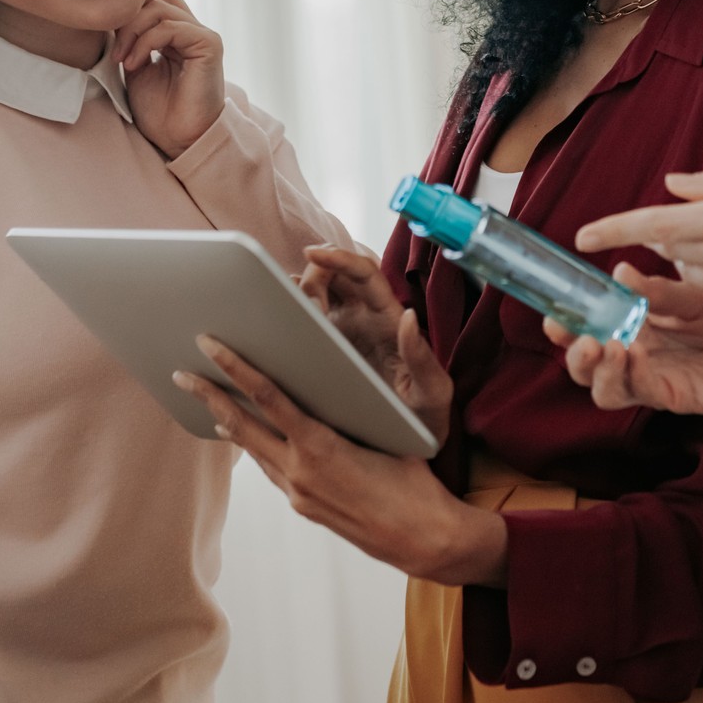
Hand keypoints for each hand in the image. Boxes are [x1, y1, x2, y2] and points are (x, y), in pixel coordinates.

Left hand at [116, 0, 224, 157]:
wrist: (178, 139)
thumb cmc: (158, 110)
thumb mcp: (135, 65)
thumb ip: (129, 38)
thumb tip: (112, 14)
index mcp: (176, 31)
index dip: (128, 8)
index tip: (110, 39)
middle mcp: (191, 28)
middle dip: (128, 15)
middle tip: (116, 48)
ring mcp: (202, 35)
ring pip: (158, 7)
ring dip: (131, 32)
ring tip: (123, 61)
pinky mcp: (208, 45)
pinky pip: (170, 26)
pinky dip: (146, 41)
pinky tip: (135, 64)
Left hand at [173, 338, 506, 586]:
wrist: (423, 539)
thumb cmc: (415, 481)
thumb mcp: (389, 432)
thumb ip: (357, 402)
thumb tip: (339, 367)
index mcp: (321, 446)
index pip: (268, 397)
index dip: (235, 368)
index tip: (210, 346)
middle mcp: (300, 471)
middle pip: (243, 425)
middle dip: (209, 396)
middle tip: (181, 372)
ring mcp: (298, 493)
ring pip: (253, 448)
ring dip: (226, 421)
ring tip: (203, 397)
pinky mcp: (303, 506)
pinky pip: (270, 468)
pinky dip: (253, 445)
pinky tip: (242, 433)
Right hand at [298, 246, 450, 443]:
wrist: (407, 449)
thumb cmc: (423, 420)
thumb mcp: (432, 394)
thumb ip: (423, 359)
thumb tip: (409, 316)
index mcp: (388, 319)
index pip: (364, 273)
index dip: (339, 257)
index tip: (312, 253)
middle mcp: (364, 318)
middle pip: (335, 274)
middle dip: (313, 276)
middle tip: (301, 306)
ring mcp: (342, 331)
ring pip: (316, 292)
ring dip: (296, 293)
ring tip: (285, 316)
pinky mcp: (324, 348)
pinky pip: (302, 319)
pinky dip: (286, 311)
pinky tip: (270, 323)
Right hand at [548, 265, 702, 450]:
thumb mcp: (694, 291)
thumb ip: (657, 287)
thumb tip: (618, 271)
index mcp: (636, 321)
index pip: (590, 321)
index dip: (566, 315)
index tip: (554, 303)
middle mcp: (637, 351)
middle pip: (585, 359)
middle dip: (569, 346)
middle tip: (564, 329)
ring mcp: (652, 377)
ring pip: (601, 386)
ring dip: (591, 367)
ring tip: (600, 344)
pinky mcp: (672, 396)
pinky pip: (636, 392)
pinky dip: (623, 376)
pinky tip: (626, 353)